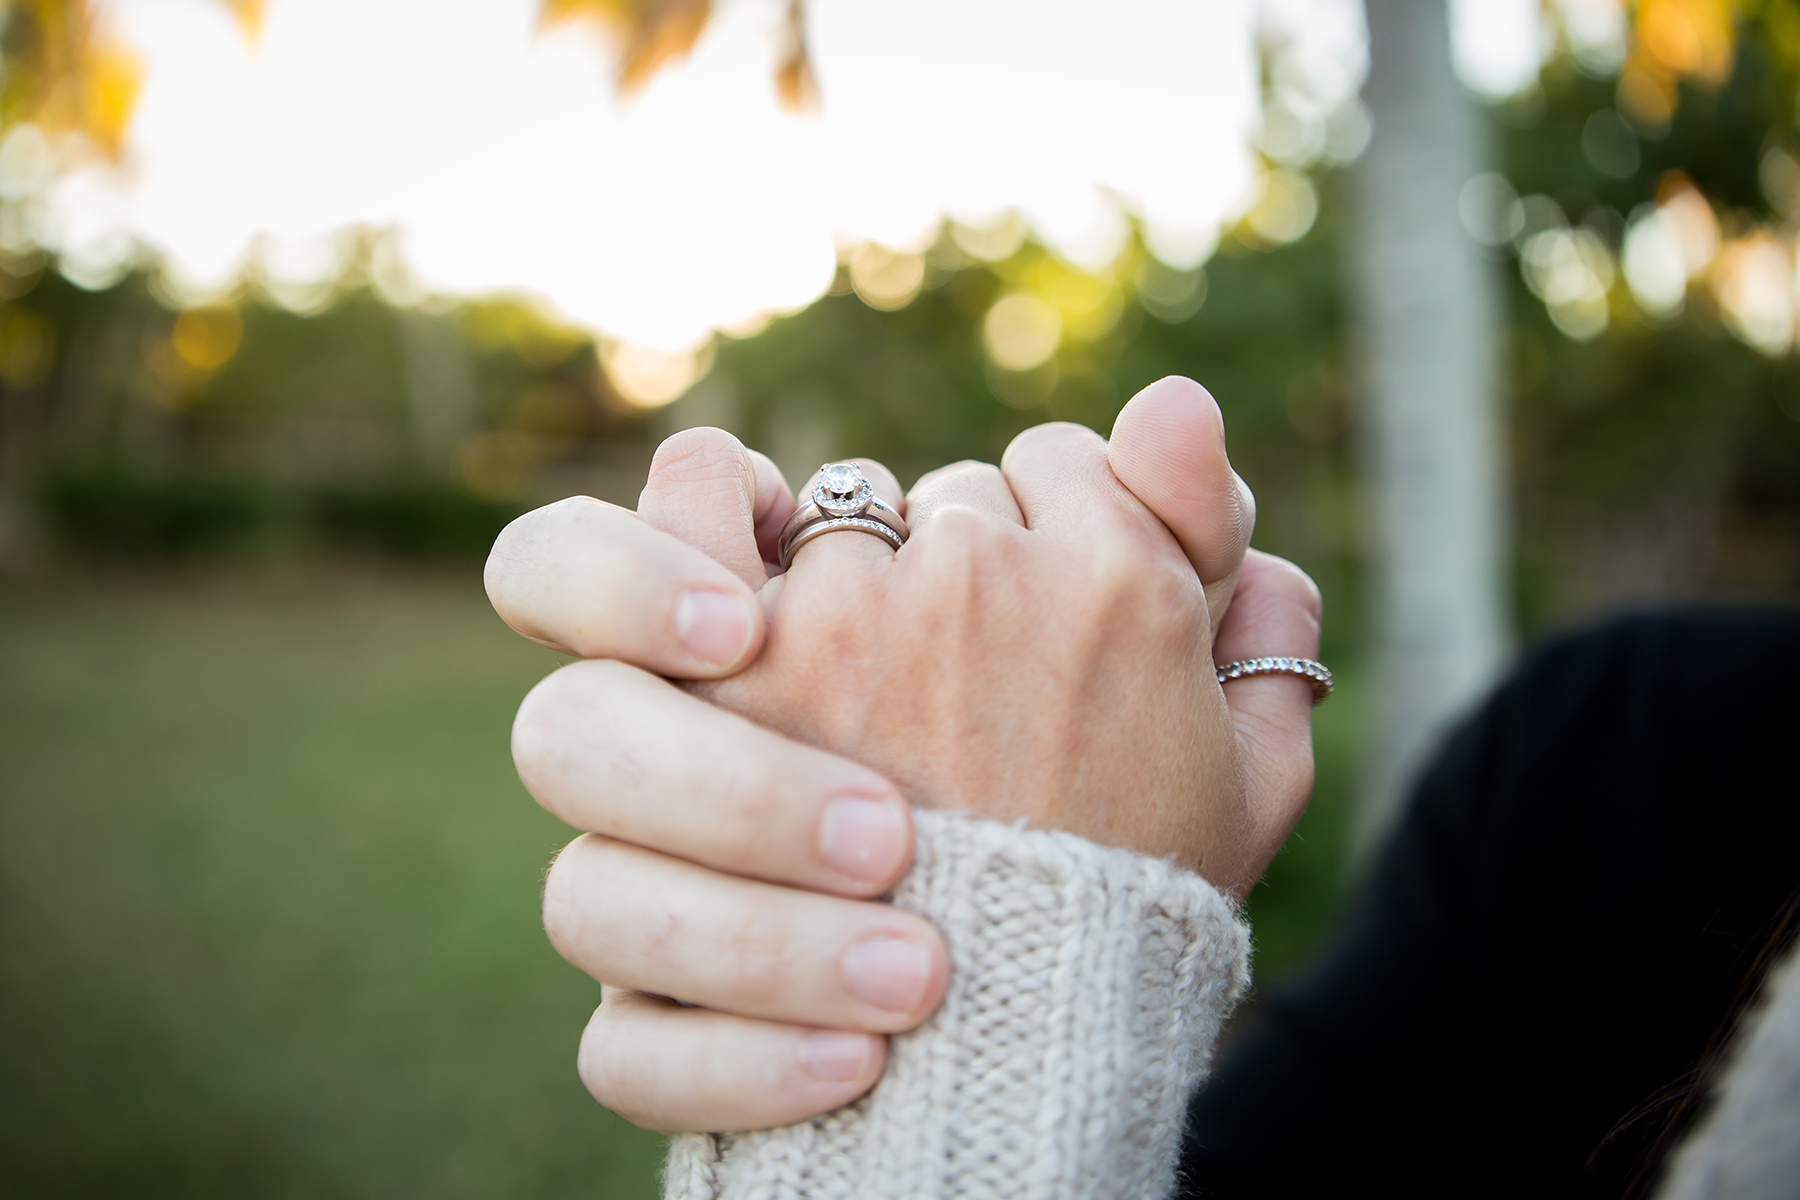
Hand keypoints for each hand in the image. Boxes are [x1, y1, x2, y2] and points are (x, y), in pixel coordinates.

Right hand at [485, 377, 1323, 1131]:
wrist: (1091, 1002)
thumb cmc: (1121, 813)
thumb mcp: (1167, 670)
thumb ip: (1171, 526)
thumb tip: (1176, 403)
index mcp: (779, 634)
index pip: (614, 543)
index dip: (646, 562)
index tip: (754, 622)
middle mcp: (700, 749)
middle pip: (582, 724)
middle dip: (724, 761)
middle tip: (889, 832)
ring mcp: (673, 898)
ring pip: (584, 887)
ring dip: (745, 926)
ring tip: (916, 968)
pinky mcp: (674, 1029)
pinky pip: (628, 1049)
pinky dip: (729, 1053)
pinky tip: (866, 1061)